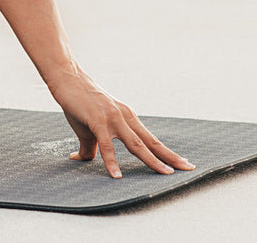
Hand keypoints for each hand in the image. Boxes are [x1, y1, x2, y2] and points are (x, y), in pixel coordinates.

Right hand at [47, 69, 194, 178]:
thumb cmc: (79, 103)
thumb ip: (90, 147)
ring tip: (165, 173)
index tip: (182, 163)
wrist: (67, 80)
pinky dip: (112, 162)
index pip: (150, 140)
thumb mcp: (88, 128)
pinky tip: (117, 175)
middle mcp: (125, 118)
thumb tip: (80, 160)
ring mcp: (113, 119)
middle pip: (151, 142)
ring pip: (136, 144)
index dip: (166, 153)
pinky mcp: (98, 121)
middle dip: (170, 157)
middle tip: (188, 168)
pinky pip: (107, 145)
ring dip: (152, 160)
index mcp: (127, 118)